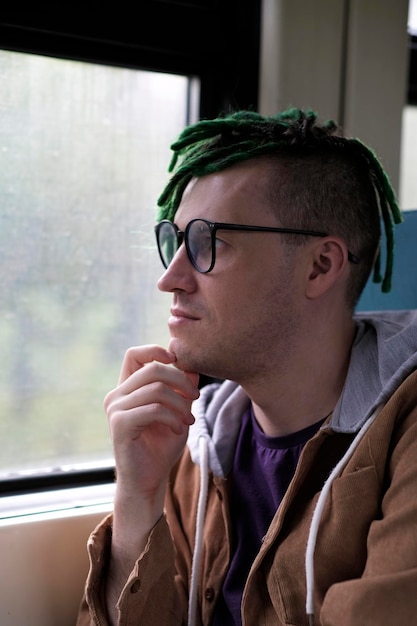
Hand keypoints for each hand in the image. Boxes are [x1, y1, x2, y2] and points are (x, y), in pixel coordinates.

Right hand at [105, 344, 199, 523]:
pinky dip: (172, 418)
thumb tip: (191, 364)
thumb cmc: (162, 445)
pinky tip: (177, 430)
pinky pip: (153, 409)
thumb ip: (182, 388)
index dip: (155, 351)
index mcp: (127, 388)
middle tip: (195, 398)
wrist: (149, 479)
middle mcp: (116, 395)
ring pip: (156, 389)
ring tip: (188, 421)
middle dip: (180, 380)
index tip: (177, 361)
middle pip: (151, 369)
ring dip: (180, 405)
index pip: (134, 355)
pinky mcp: (120, 424)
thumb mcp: (178, 410)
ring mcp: (115, 409)